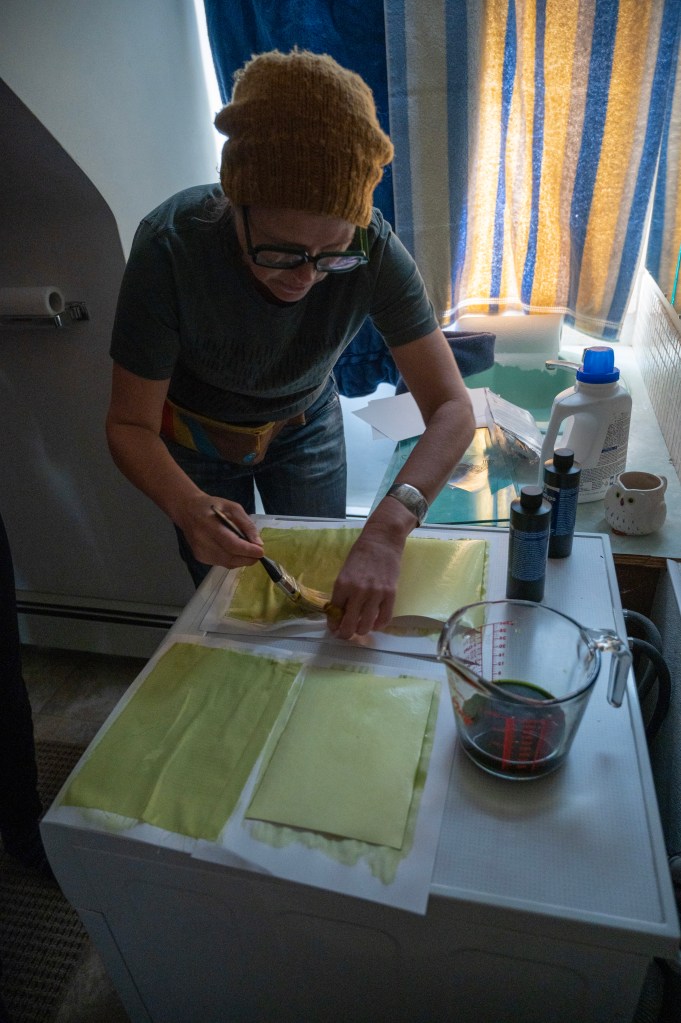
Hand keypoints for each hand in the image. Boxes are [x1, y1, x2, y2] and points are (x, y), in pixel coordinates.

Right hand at [176, 495, 263, 568]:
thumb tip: (258, 543)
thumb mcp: (232, 507)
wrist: (187, 510)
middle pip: (230, 557)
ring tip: (249, 552)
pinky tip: (236, 552)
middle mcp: (202, 541)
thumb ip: (246, 524)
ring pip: (227, 563)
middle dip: (248, 558)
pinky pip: (221, 563)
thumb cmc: (211, 506)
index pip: (231, 544)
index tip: (261, 552)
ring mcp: (199, 551)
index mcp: (209, 525)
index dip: (248, 550)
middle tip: (259, 554)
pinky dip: (233, 560)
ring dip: (242, 560)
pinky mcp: (199, 557)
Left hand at [327, 522, 404, 638]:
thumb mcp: (344, 572)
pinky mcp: (391, 594)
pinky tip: (375, 623)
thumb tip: (340, 614)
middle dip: (345, 634)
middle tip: (346, 634)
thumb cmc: (360, 555)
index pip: (334, 613)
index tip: (334, 629)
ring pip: (366, 626)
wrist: (381, 541)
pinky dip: (378, 625)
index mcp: (342, 585)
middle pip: (349, 625)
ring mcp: (375, 594)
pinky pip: (384, 619)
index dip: (333, 625)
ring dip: (361, 631)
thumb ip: (342, 593)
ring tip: (360, 628)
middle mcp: (358, 592)